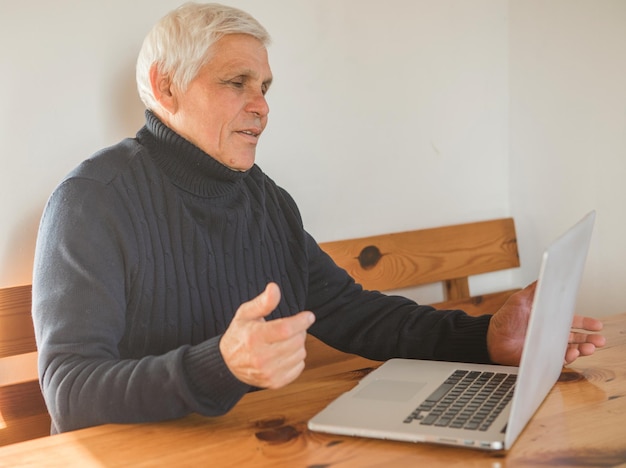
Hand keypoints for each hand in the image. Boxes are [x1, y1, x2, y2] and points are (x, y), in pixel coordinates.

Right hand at [219, 282, 314, 388]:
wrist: (228, 364)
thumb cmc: (239, 335)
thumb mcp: (246, 314)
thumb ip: (263, 302)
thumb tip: (274, 288)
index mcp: (254, 338)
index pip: (285, 329)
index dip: (301, 321)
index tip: (309, 316)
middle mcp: (261, 358)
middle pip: (296, 341)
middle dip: (299, 330)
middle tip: (290, 327)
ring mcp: (268, 373)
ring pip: (300, 353)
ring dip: (298, 344)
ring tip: (284, 340)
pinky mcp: (275, 383)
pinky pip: (300, 367)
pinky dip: (296, 359)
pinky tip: (284, 354)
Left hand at [487, 282, 605, 365]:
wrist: (490, 338)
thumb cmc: (504, 319)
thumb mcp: (519, 300)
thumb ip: (534, 290)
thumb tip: (546, 276)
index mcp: (548, 320)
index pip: (571, 321)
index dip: (585, 323)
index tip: (597, 325)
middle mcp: (549, 335)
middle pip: (575, 337)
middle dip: (590, 339)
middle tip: (600, 340)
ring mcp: (546, 348)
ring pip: (570, 350)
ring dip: (582, 349)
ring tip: (589, 347)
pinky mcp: (540, 359)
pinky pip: (558, 360)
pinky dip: (567, 358)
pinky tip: (572, 353)